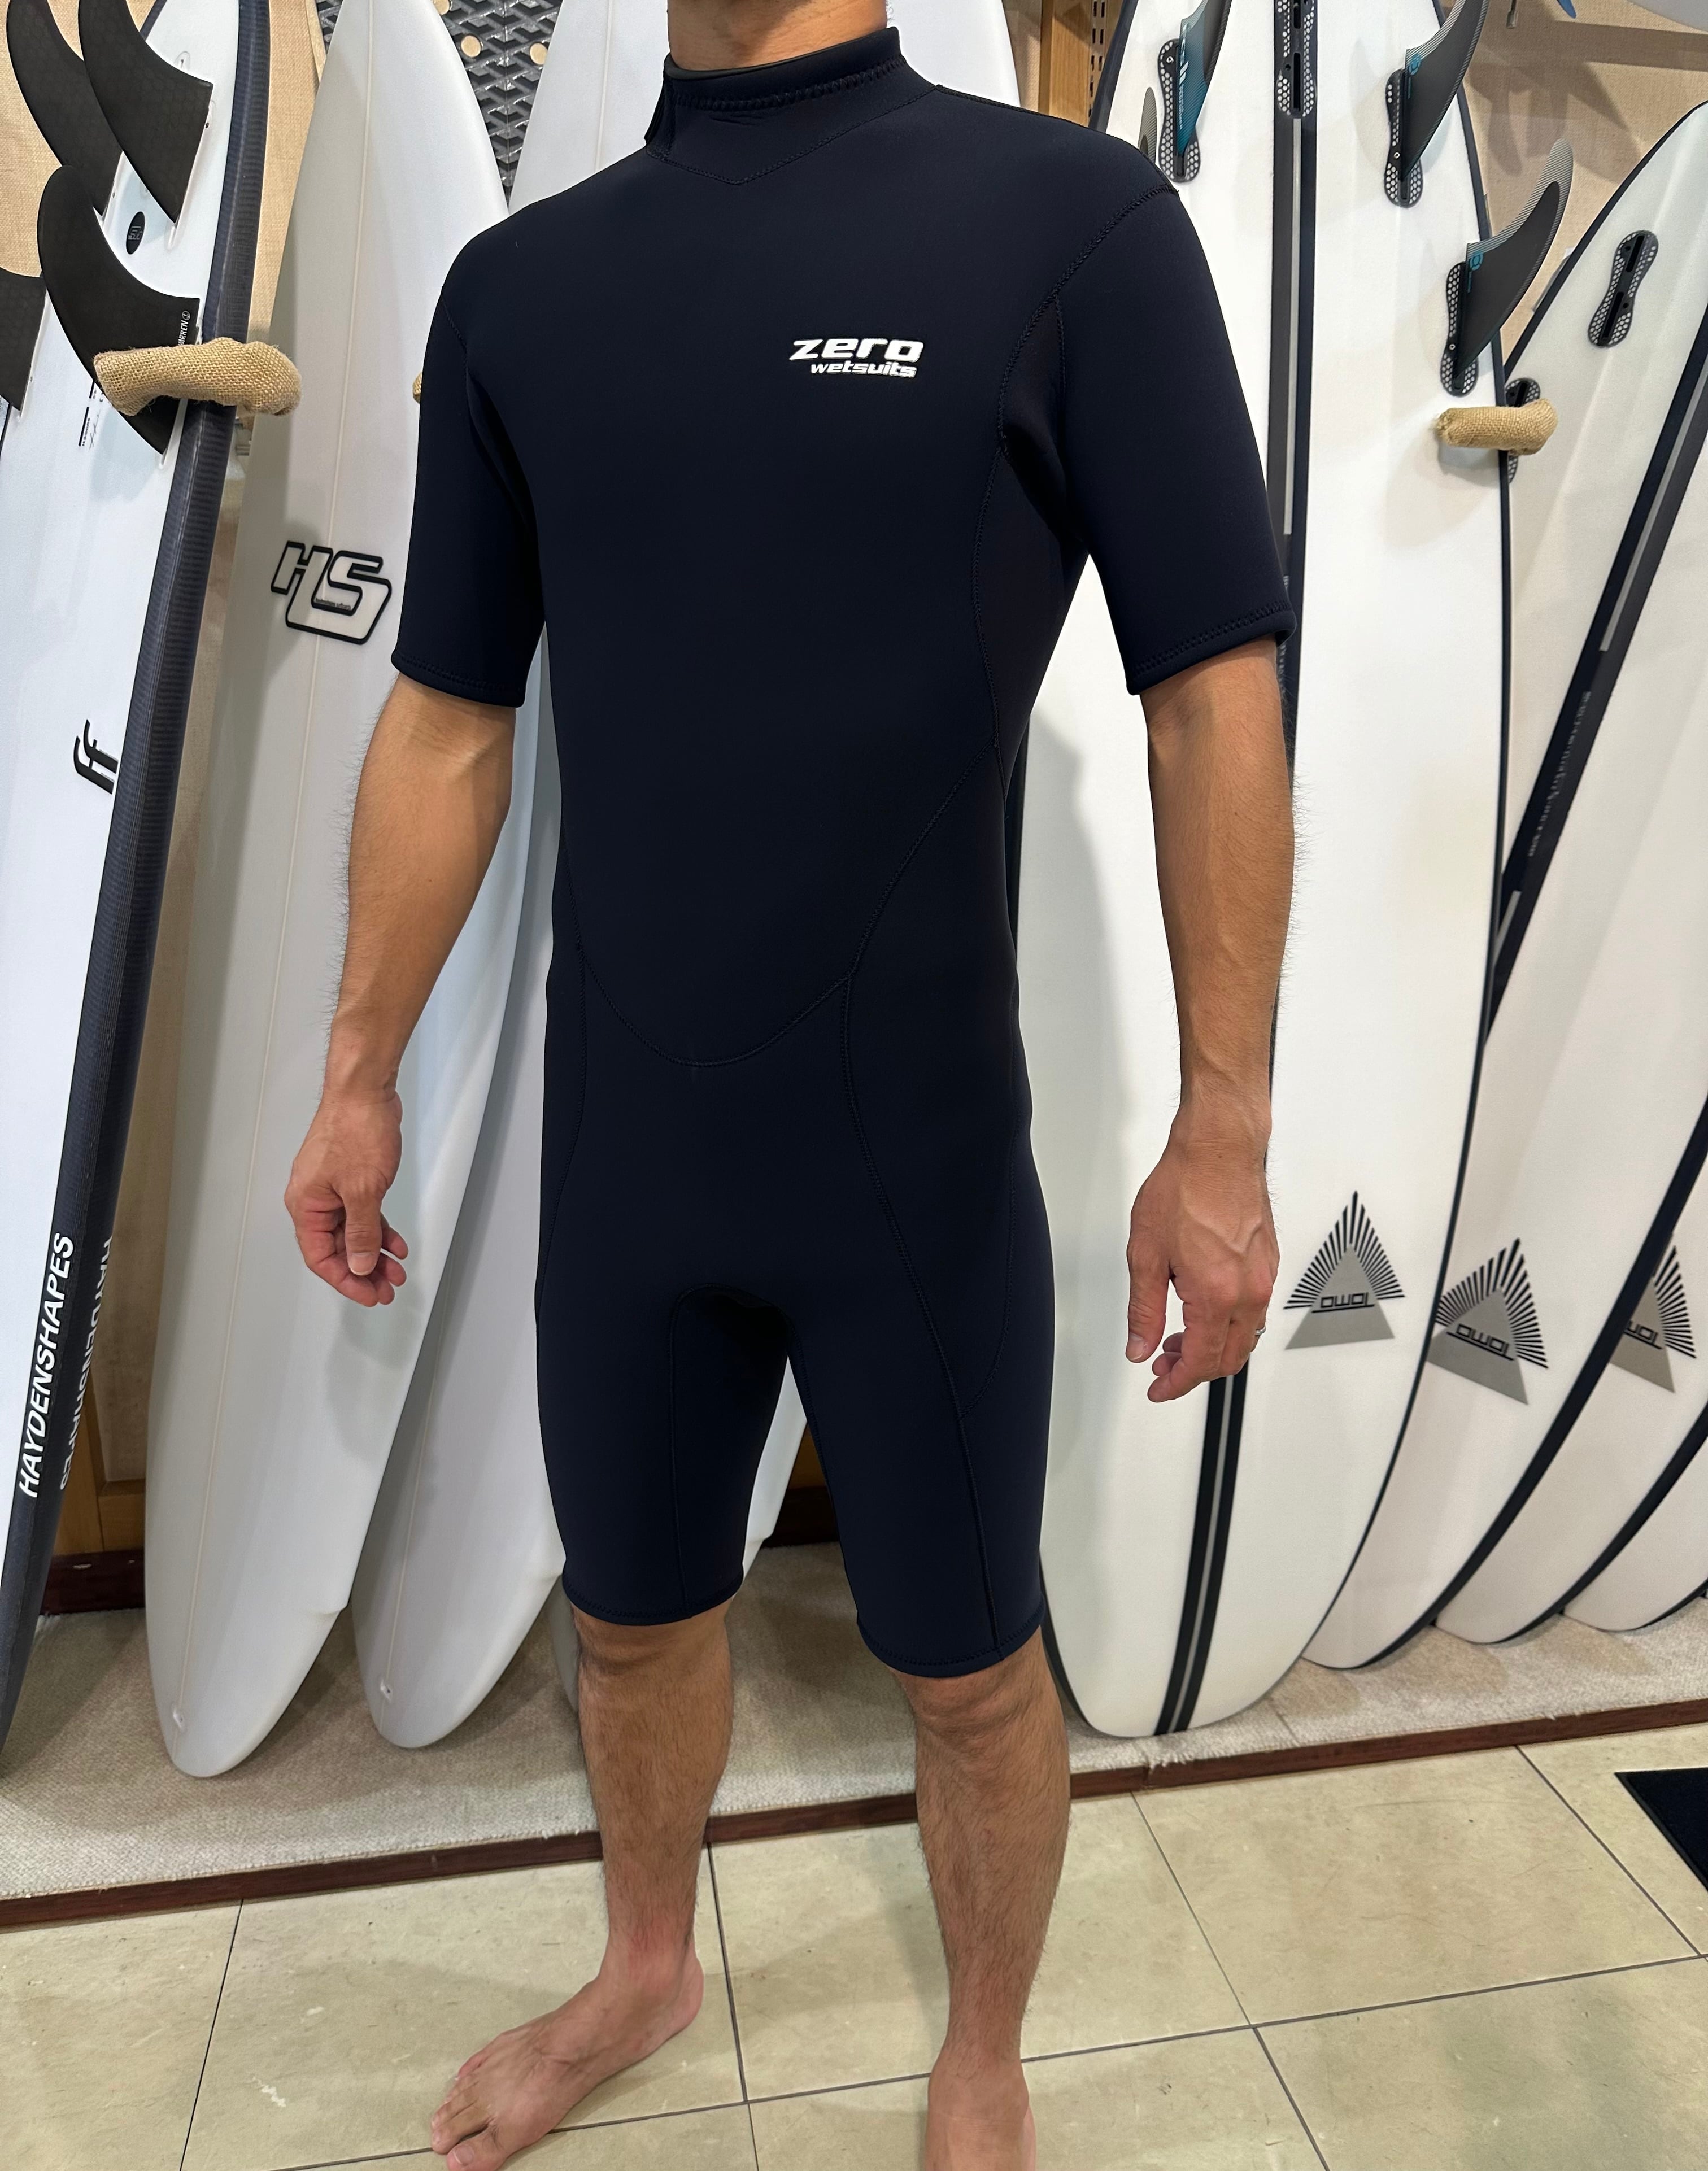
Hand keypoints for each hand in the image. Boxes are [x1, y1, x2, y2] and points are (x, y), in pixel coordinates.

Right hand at [284, 1084, 408, 1306]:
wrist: (365, 1091)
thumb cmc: (356, 1129)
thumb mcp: (363, 1191)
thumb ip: (362, 1233)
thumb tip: (359, 1265)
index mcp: (306, 1205)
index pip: (320, 1257)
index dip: (345, 1280)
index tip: (368, 1294)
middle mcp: (314, 1199)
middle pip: (337, 1248)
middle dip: (364, 1270)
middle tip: (387, 1288)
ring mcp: (332, 1188)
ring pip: (352, 1233)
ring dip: (375, 1253)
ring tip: (397, 1270)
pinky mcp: (349, 1178)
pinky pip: (362, 1214)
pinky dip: (379, 1229)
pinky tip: (396, 1244)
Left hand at [1125, 1116, 1277, 1402]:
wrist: (1219, 1149)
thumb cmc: (1186, 1187)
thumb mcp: (1146, 1254)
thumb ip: (1143, 1309)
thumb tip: (1139, 1347)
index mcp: (1216, 1295)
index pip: (1200, 1362)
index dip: (1176, 1383)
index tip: (1158, 1388)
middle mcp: (1248, 1291)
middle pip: (1228, 1358)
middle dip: (1194, 1370)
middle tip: (1162, 1364)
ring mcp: (1263, 1277)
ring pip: (1244, 1336)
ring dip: (1211, 1346)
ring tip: (1177, 1337)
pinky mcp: (1269, 1262)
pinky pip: (1253, 1310)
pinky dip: (1227, 1322)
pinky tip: (1200, 1307)